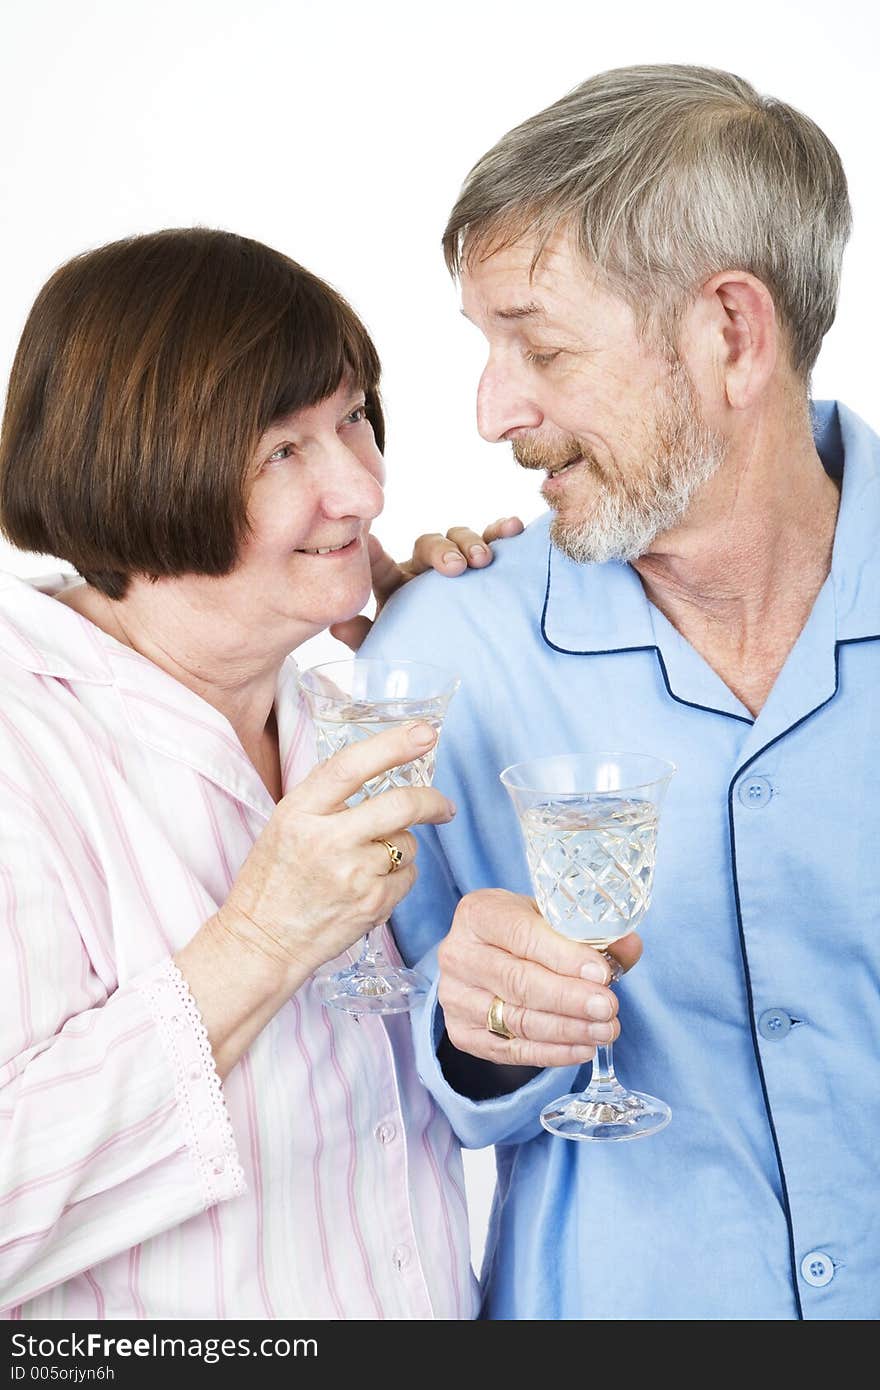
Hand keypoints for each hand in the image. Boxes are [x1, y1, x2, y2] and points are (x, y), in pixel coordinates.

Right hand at [213, 722, 455, 983]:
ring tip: (369, 862)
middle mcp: (327, 841)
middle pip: (400, 805)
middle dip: (432, 801)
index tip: (425, 733)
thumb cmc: (273, 879)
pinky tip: (370, 886)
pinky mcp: (372, 906)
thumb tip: (385, 766)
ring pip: (408, 843)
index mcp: (300, 812)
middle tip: (444, 806)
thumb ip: (328, 797)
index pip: (351, 766)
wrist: (261, 942)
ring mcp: (352, 876)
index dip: (394, 744)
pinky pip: (408, 877)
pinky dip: (399, 877)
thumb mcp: (285, 824)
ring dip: (401, 846)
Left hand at [329, 517, 523, 649]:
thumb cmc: (422, 661)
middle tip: (454, 569)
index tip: (370, 546)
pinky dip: (502, 531)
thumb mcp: (389, 651)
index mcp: (396, 586)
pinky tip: (514, 527)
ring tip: (482, 561)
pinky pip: (495, 542)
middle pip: (427, 546)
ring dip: (470, 542)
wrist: (468, 677)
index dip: (374, 552)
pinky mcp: (489, 569)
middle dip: (441, 550)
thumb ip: (364, 638)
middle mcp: (426, 571)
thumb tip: (339, 627)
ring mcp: (460, 567)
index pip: (381, 562)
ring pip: (459, 538)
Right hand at [437, 889, 642, 1067]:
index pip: (521, 936)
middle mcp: (457, 955)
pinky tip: (582, 1048)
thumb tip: (630, 947)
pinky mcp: (462, 1033)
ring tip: (605, 1030)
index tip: (602, 974)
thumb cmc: (522, 930)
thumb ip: (591, 932)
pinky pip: (511, 1050)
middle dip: (570, 999)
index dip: (564, 957)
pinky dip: (551, 1053)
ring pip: (516, 1020)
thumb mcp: (551, 918)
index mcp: (477, 914)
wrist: (483, 955)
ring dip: (567, 1029)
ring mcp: (455, 997)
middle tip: (609, 1008)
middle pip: (518, 982)